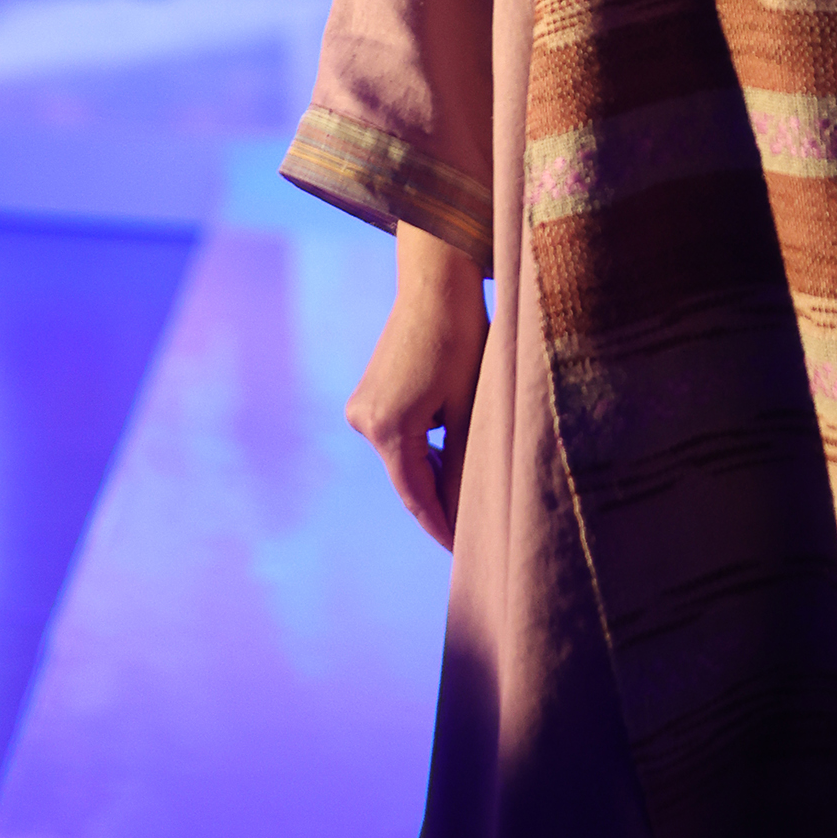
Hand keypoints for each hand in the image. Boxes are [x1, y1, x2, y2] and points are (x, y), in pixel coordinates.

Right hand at [345, 222, 488, 549]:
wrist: (434, 283)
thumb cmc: (461, 337)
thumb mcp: (471, 404)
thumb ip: (464, 460)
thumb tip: (468, 508)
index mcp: (388, 428)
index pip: (418, 496)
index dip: (442, 527)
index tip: (465, 554)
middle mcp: (365, 421)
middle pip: (408, 480)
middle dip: (440, 504)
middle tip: (474, 534)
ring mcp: (362, 407)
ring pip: (404, 459)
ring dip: (433, 475)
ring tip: (468, 500)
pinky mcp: (369, 395)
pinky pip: (399, 438)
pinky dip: (423, 451)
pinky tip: (450, 457)